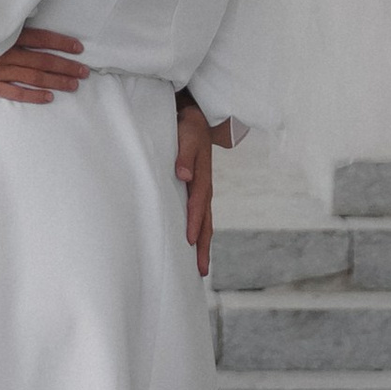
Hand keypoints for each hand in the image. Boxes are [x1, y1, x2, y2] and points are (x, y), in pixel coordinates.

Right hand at [0, 23, 85, 103]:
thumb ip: (5, 26)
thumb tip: (28, 19)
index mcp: (5, 35)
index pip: (41, 38)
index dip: (61, 43)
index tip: (79, 48)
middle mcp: (4, 52)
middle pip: (42, 60)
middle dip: (66, 66)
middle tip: (85, 72)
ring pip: (33, 77)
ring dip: (56, 81)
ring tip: (73, 85)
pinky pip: (14, 92)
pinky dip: (32, 95)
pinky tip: (48, 98)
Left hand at [175, 97, 214, 276]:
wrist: (195, 118)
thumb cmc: (188, 127)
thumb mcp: (186, 135)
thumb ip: (185, 155)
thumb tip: (184, 176)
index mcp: (202, 176)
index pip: (197, 203)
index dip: (193, 222)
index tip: (188, 241)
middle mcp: (204, 188)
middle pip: (206, 221)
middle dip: (203, 246)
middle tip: (200, 271)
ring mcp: (202, 192)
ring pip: (204, 223)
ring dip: (202, 245)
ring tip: (199, 269)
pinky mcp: (196, 192)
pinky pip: (199, 217)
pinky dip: (197, 234)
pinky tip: (191, 247)